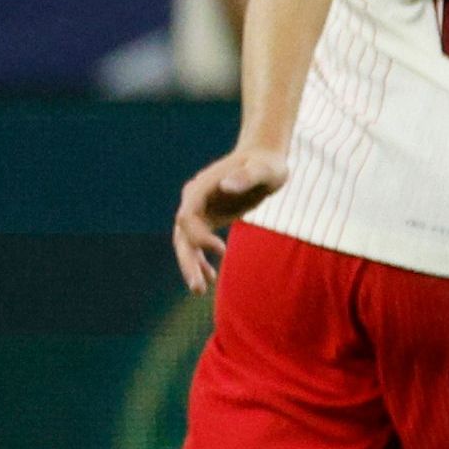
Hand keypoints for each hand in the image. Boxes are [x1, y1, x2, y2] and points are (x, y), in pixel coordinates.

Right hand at [174, 145, 286, 292]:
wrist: (264, 159)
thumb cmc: (266, 163)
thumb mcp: (263, 169)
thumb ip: (246, 176)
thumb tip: (225, 185)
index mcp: (201, 188)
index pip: (187, 216)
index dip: (198, 236)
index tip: (221, 250)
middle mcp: (194, 200)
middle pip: (182, 234)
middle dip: (187, 261)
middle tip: (196, 287)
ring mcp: (199, 210)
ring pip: (186, 242)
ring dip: (191, 265)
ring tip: (200, 290)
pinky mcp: (208, 218)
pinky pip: (198, 242)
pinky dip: (201, 259)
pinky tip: (211, 277)